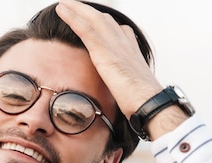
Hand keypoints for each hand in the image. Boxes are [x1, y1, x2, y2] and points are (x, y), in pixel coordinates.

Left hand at [55, 0, 189, 139]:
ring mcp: (115, 46)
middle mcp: (124, 43)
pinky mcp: (105, 52)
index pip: (116, 30)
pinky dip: (73, 17)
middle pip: (104, 20)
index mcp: (131, 51)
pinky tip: (62, 10)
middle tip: (72, 5)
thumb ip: (124, 85)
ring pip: (93, 19)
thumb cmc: (142, 104)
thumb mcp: (132, 90)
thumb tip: (123, 95)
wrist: (149, 104)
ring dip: (76, 9)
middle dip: (87, 11)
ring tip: (63, 4)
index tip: (92, 18)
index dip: (103, 22)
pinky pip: (85, 29)